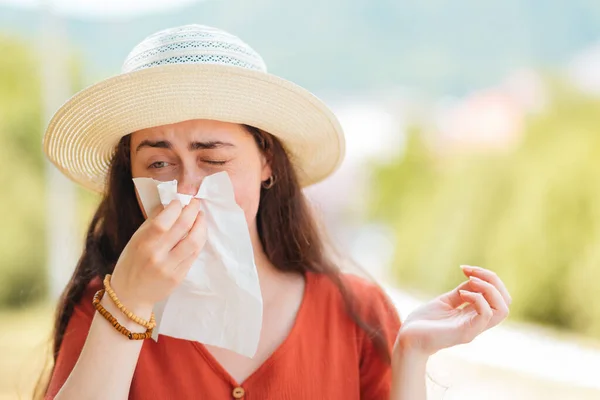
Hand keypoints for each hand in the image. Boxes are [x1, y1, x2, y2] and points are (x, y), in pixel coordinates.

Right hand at [110, 198, 206, 310]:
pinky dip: (199, 239)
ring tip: (200, 216)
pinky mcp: (179, 276)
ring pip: (194, 241)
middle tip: (195, 203)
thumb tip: (169, 204)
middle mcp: (157, 256)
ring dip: (201, 225)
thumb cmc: (131, 263)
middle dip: (192, 210)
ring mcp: (170, 268)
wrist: (130, 296)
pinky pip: (194, 254)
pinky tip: (198, 232)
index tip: (179, 201)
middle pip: (183, 227)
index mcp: (142, 244)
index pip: (163, 221)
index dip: (176, 207)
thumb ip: (152, 222)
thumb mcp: (135, 240)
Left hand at [393, 265, 510, 358]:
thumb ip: (462, 292)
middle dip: (493, 280)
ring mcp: (473, 329)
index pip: (499, 297)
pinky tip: (461, 294)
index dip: (488, 278)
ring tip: (470, 281)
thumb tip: (475, 279)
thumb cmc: (425, 321)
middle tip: (471, 272)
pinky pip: (485, 316)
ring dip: (489, 289)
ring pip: (502, 310)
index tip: (466, 269)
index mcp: (475, 315)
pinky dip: (477, 299)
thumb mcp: (446, 301)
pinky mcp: (464, 333)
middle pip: (506, 302)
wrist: (408, 337)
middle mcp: (478, 323)